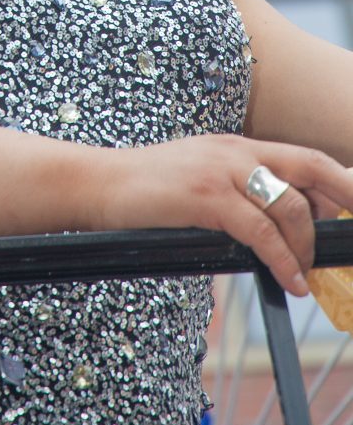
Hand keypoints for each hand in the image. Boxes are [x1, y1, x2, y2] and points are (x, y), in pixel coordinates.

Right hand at [94, 136, 352, 296]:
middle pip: (308, 167)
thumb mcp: (197, 177)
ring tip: (305, 274)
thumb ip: (234, 190)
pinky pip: (259, 230)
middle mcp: (234, 150)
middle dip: (344, 198)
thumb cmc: (144, 189)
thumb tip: (275, 228)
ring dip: (306, 245)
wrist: (97, 182)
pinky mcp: (205, 197)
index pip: (301, 156)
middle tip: (351, 238)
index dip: (338, 179)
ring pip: (288, 204)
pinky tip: (288, 279)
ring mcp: (220, 170)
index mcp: (234, 145)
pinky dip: (282, 259)